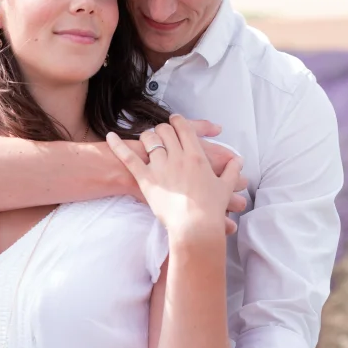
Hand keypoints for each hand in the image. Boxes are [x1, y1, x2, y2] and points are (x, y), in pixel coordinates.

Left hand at [107, 114, 242, 239]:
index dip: (178, 121)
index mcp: (196, 155)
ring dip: (147, 137)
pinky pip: (128, 158)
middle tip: (162, 133)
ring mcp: (160, 166)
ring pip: (148, 140)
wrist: (195, 227)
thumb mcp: (226, 187)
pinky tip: (109, 137)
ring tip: (146, 140)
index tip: (176, 120)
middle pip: (165, 131)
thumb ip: (232, 171)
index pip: (184, 128)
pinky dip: (117, 146)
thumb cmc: (211, 209)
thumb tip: (238, 161)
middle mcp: (177, 156)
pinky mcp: (145, 179)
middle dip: (163, 129)